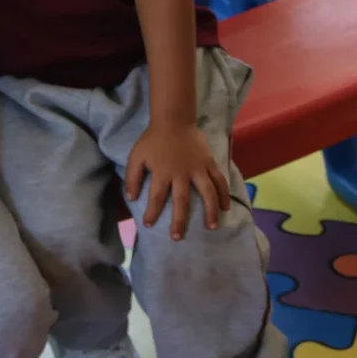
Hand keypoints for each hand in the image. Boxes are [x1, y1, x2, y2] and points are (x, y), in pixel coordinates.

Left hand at [124, 121, 230, 239]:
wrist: (173, 120)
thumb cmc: (152, 139)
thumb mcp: (136, 155)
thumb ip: (132, 176)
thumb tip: (131, 197)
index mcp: (162, 172)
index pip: (156, 197)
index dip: (152, 212)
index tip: (148, 224)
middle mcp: (181, 173)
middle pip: (181, 201)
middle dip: (179, 221)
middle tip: (177, 237)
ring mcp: (197, 168)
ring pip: (207, 193)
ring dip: (210, 211)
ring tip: (211, 227)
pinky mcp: (209, 163)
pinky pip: (219, 180)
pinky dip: (224, 194)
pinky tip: (226, 207)